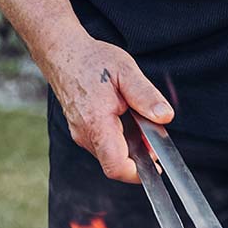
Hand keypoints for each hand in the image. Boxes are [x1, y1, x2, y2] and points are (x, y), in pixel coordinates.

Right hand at [40, 35, 173, 182]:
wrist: (62, 53)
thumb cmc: (91, 61)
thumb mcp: (126, 71)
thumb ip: (146, 96)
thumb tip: (164, 116)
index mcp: (97, 123)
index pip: (116, 166)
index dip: (137, 173)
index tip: (155, 165)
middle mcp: (85, 134)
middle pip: (116, 162)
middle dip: (138, 155)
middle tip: (151, 132)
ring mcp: (81, 135)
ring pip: (110, 155)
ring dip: (128, 146)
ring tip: (137, 119)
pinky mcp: (80, 132)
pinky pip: (103, 145)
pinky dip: (118, 138)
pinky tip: (123, 117)